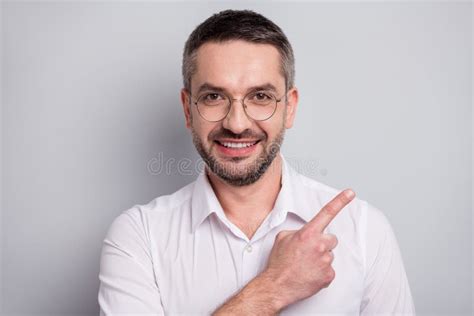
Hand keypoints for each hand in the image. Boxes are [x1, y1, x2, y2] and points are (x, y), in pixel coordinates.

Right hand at [263, 189, 355, 309]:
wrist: (277, 286)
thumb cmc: (279, 262)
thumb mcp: (283, 238)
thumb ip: (298, 231)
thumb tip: (306, 233)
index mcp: (308, 233)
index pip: (327, 213)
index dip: (340, 201)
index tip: (350, 193)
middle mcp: (320, 245)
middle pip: (331, 239)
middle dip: (323, 243)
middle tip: (309, 252)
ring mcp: (326, 261)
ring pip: (329, 255)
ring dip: (321, 258)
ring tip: (306, 265)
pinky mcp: (329, 275)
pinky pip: (329, 270)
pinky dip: (321, 272)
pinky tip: (309, 274)